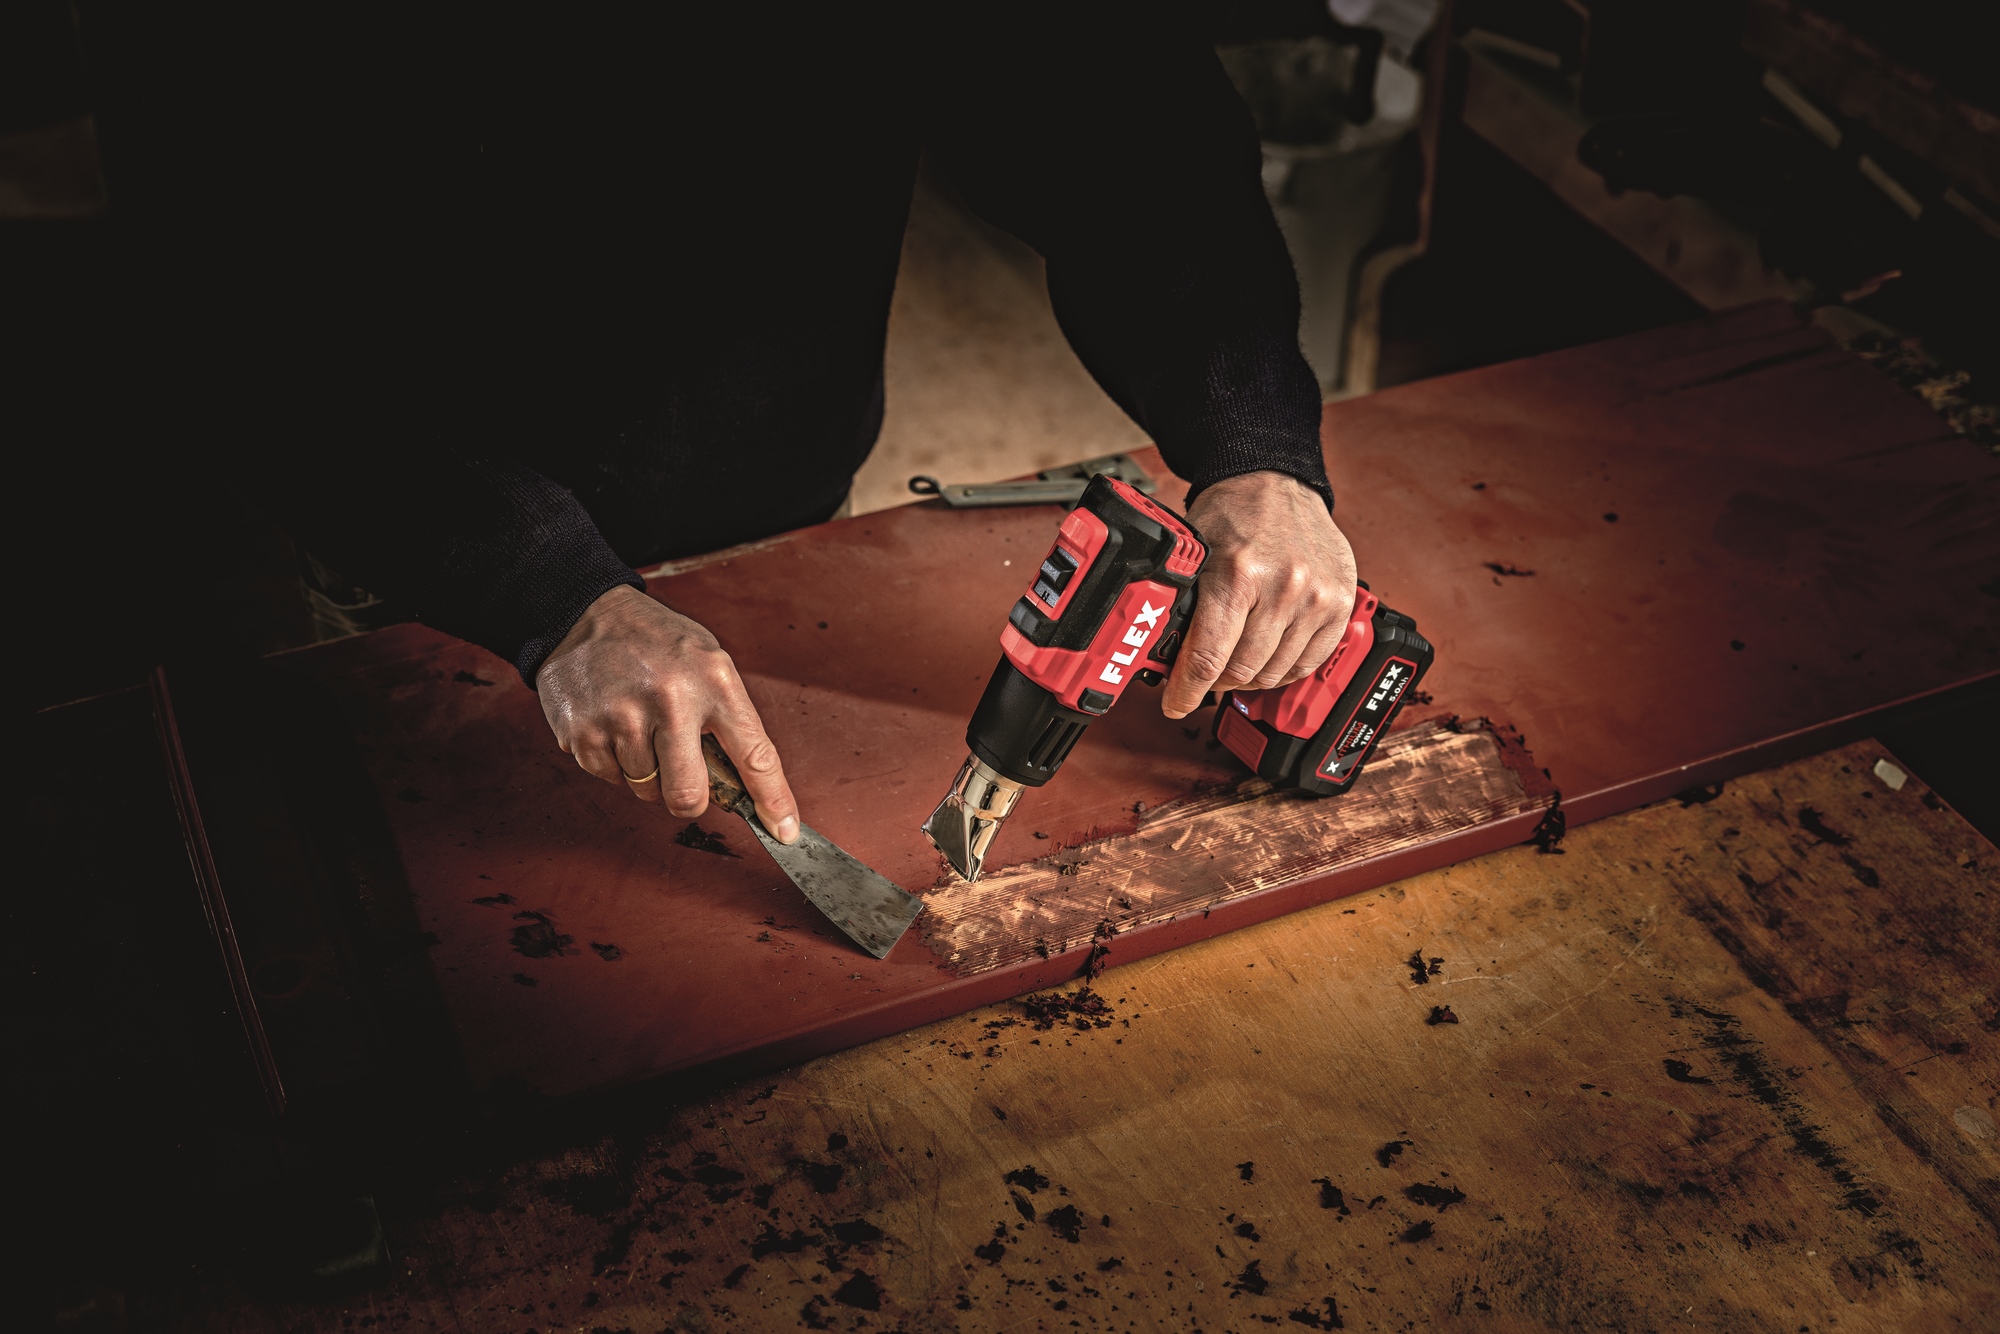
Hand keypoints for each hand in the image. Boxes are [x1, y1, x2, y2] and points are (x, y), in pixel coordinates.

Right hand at [536, 584, 800, 842]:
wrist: (585, 614)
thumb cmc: (657, 642)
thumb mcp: (709, 663)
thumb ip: (729, 720)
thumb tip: (746, 789)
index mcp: (713, 681)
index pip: (755, 755)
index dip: (772, 800)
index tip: (784, 831)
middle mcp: (670, 700)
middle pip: (689, 795)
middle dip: (690, 799)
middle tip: (684, 776)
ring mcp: (622, 718)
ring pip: (647, 791)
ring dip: (648, 773)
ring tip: (642, 727)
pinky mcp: (583, 733)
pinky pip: (610, 779)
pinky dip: (616, 764)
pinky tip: (614, 725)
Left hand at [1162, 471, 1358, 718]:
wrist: (1274, 481)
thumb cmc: (1232, 514)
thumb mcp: (1194, 554)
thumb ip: (1185, 605)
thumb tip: (1164, 656)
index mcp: (1236, 573)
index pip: (1209, 658)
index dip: (1187, 691)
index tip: (1175, 705)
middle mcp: (1282, 587)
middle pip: (1242, 671)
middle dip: (1215, 681)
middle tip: (1205, 676)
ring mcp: (1316, 597)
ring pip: (1274, 672)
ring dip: (1249, 677)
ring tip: (1235, 664)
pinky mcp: (1340, 603)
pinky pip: (1308, 662)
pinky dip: (1283, 670)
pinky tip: (1267, 659)